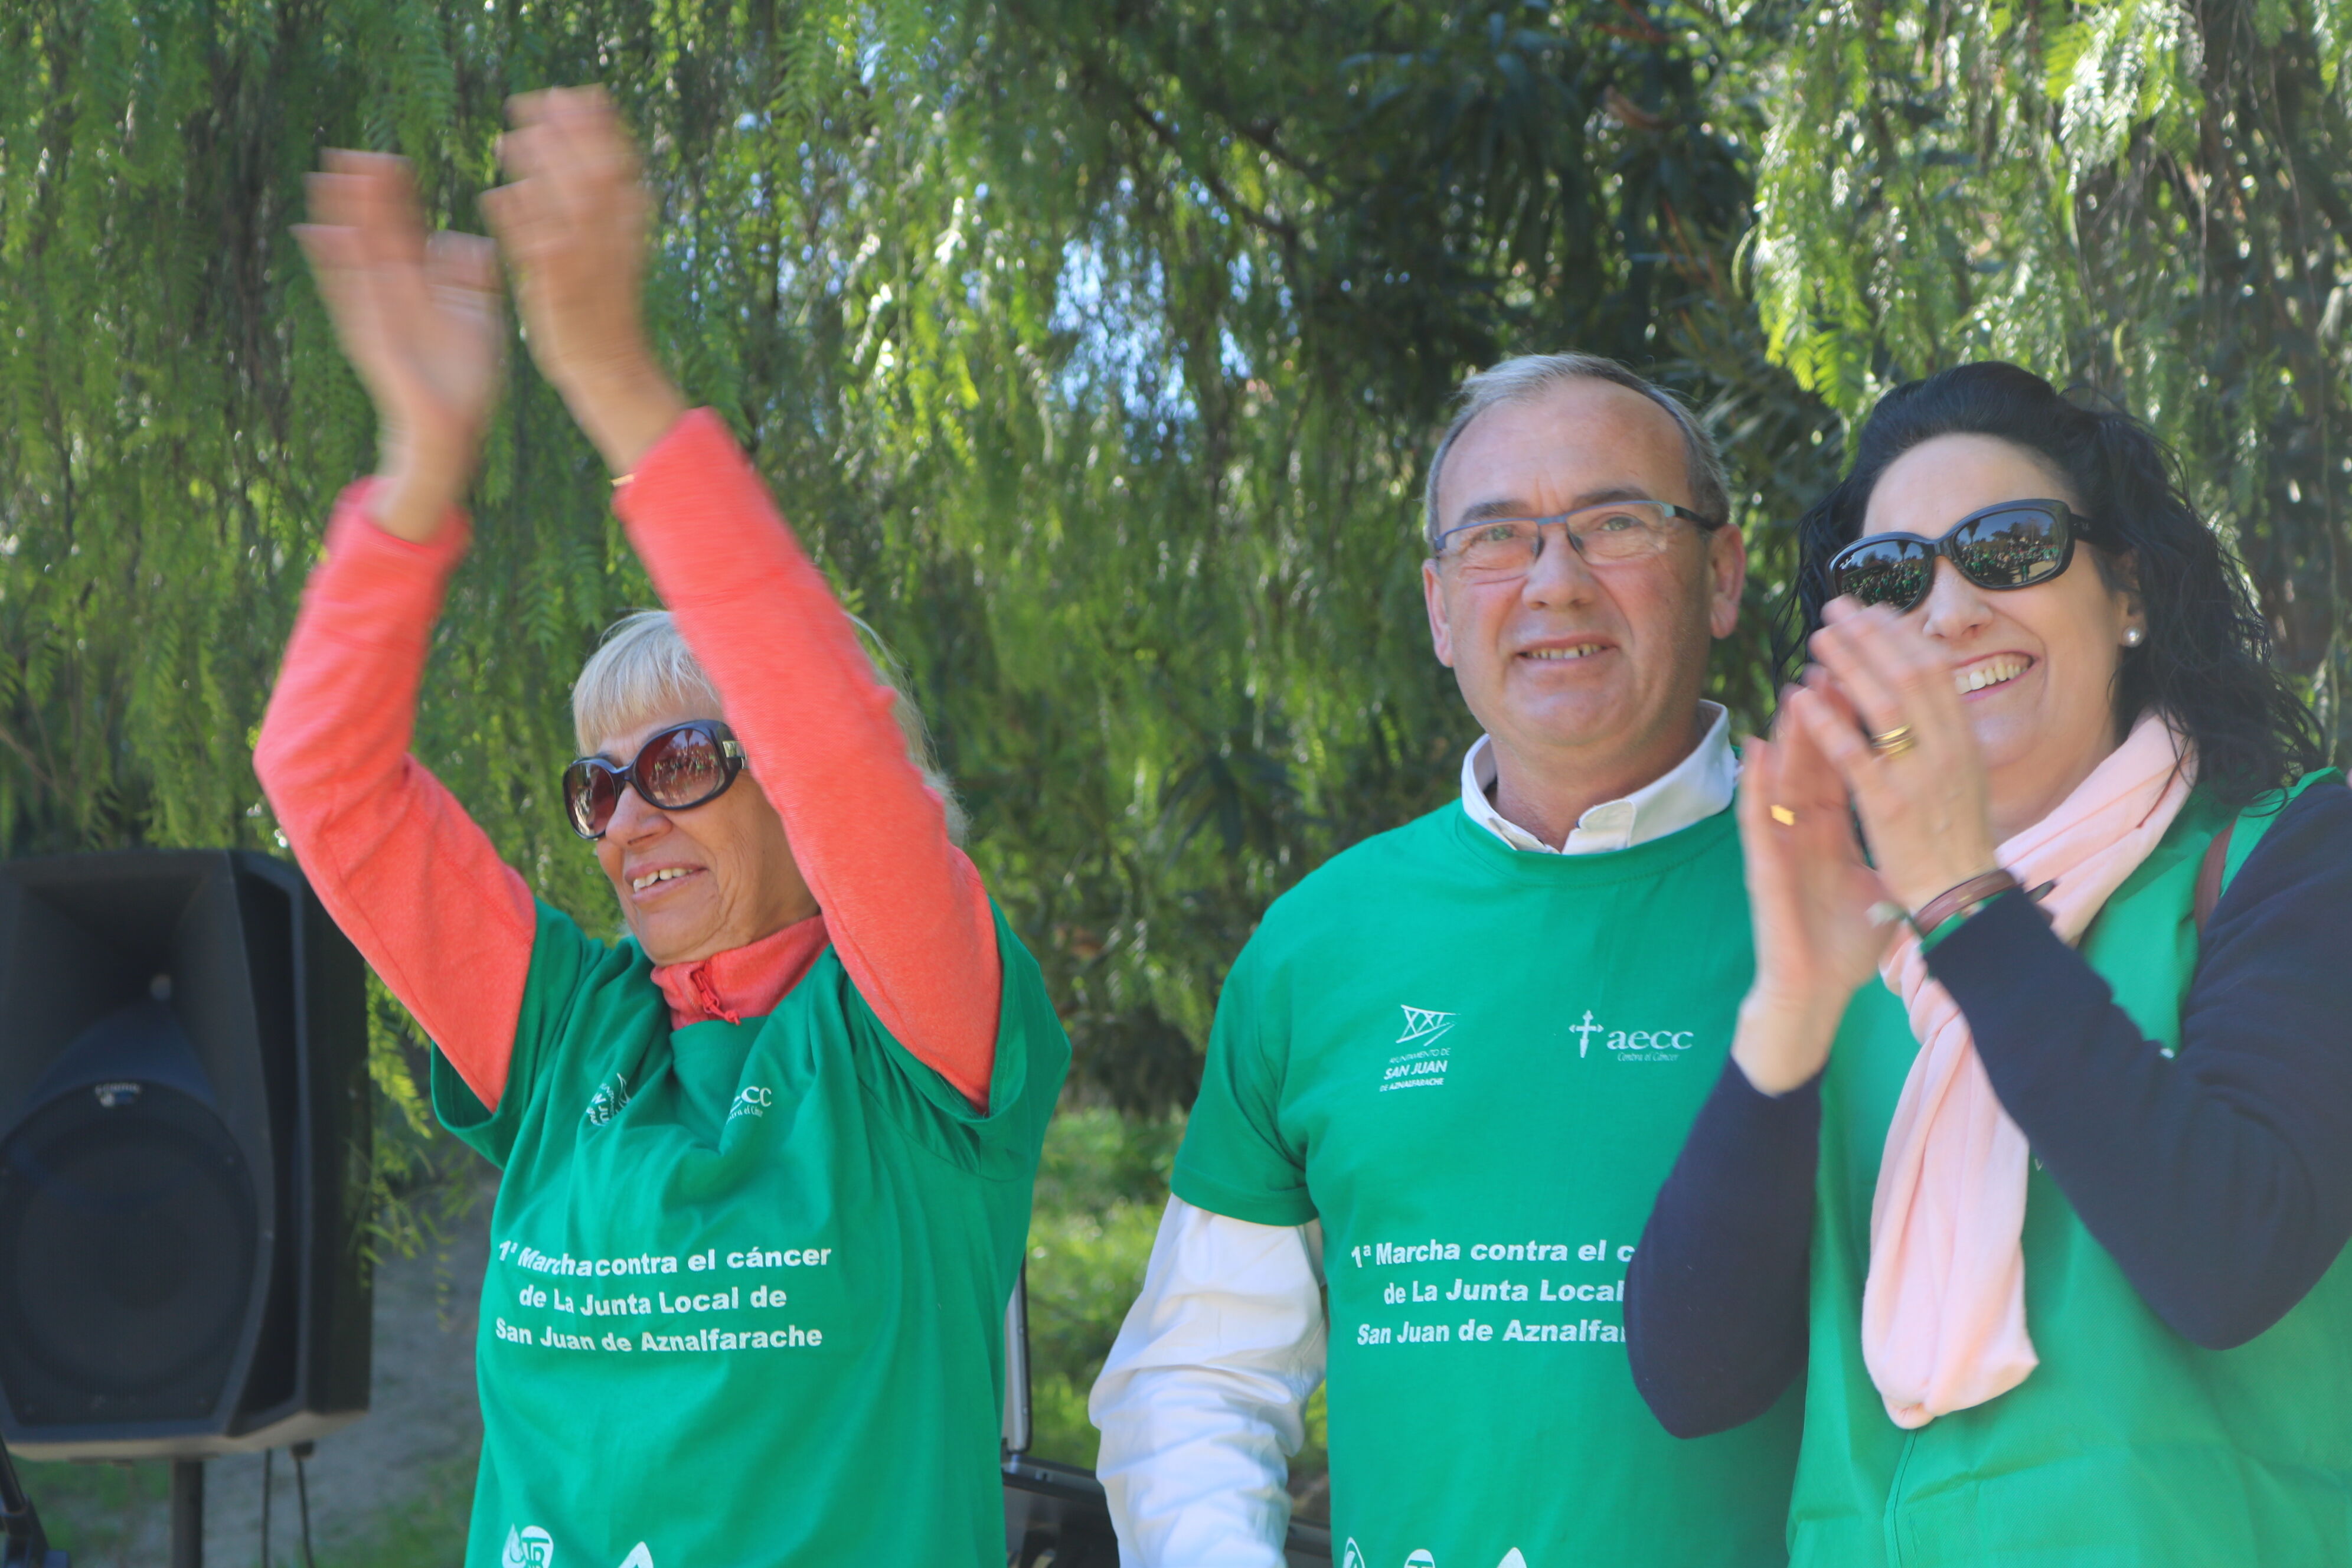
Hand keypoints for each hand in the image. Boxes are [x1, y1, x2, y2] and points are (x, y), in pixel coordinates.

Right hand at [295, 152, 503, 540]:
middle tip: (350, 152)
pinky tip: (317, 231)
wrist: (450, 428)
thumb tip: (467, 241)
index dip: (398, 197)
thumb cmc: (466, 378)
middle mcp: (395, 293)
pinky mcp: (366, 333)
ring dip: (339, 218)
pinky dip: (332, 263)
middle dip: (364, 196)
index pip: (407, 230)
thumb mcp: (480, 320)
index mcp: (423, 286)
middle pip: (376, 233)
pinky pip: (345, 292)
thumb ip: (474, 280)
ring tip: (326, 179)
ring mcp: (377, 311)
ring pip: (354, 255)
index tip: (393, 161)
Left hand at [482, 86, 684, 473]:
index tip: (571, 94)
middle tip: (530, 101)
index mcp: (633, 226)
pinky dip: (517, 217)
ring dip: (536, 165)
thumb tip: (595, 164)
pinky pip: (534, 243)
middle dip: (563, 129)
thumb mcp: (616, 251)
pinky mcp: (557, 287)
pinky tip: (496, 197)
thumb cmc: (603, 310)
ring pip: (565, 198)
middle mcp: (615, 238)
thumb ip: (606, 208)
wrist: (611, 371)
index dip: (596, 123)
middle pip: (593, 166)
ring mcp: (588, 261)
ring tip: (504, 141)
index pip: (620, 158)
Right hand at [1729, 698, 1897, 1093]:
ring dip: (1789, 735)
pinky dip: (1754, 787)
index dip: (1856, 723)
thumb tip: (1922, 826)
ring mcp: (1781, 846)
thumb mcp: (1876, 887)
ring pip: (1783, 780)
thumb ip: (1887, 851)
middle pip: (1815, 761)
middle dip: (1825, 711)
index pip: (1846, 765)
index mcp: (1831, 830)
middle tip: (1835, 661)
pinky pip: (1758, 821)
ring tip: (1797, 689)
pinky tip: (1754, 753)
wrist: (1810, 992)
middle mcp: (1803, 830)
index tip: (1869, 679)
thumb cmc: (1841, 944)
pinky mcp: (1764, 869)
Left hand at [1790, 598, 2001, 912]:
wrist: (1964, 897)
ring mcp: (1919, 776)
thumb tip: (1928, 696)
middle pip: (1908, 674)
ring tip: (1817, 638)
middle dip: (1872, 636)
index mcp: (1964, 742)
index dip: (1903, 637)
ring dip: (1848, 665)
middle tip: (1836, 609)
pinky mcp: (1888, 806)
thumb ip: (1946, 739)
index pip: (1936, 673)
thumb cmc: (1958, 841)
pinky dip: (1828, 722)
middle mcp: (1947, 751)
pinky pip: (1854, 754)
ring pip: (1882, 704)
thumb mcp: (1964, 779)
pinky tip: (1801, 700)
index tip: (1875, 612)